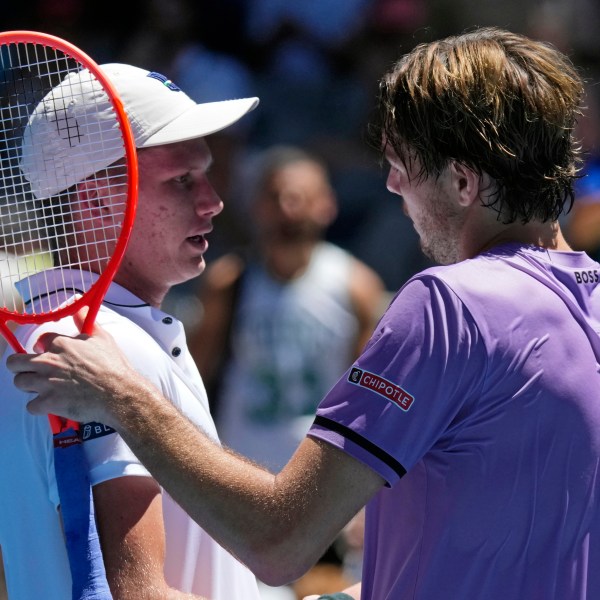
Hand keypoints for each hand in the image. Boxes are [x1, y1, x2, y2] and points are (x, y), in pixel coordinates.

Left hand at [7, 307, 136, 426]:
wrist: (118, 393)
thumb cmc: (113, 366)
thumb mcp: (102, 338)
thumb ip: (85, 322)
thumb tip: (79, 306)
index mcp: (60, 344)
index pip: (39, 341)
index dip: (44, 347)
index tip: (50, 353)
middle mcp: (48, 362)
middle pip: (15, 363)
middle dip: (22, 366)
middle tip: (34, 371)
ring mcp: (46, 383)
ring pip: (20, 382)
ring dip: (30, 385)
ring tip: (44, 387)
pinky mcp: (48, 403)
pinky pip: (31, 406)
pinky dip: (40, 406)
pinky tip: (52, 403)